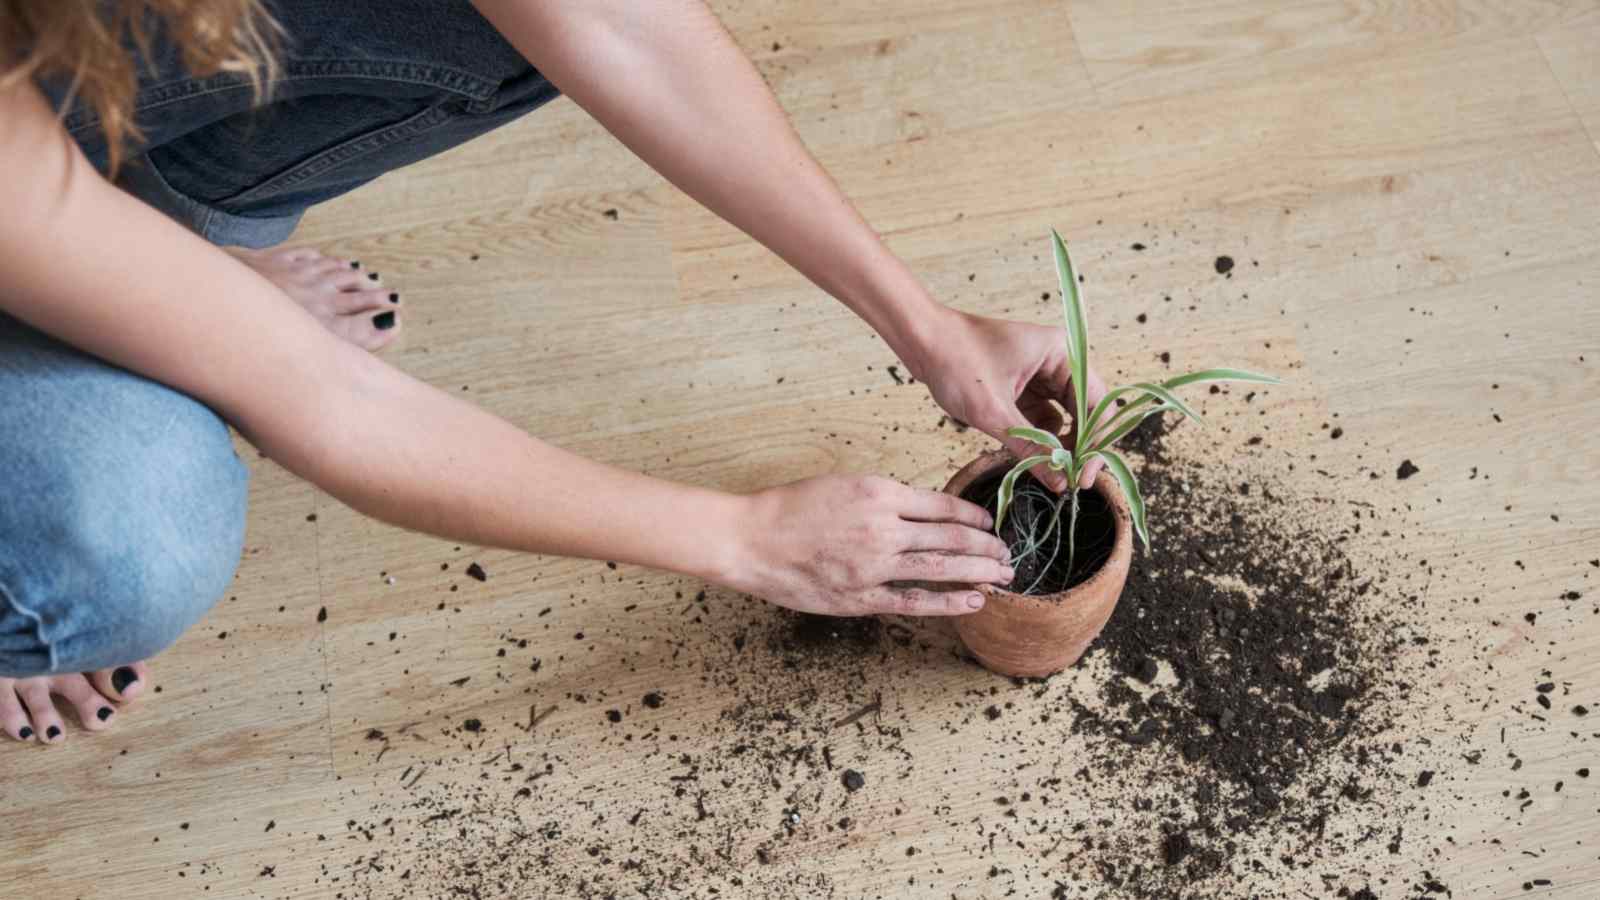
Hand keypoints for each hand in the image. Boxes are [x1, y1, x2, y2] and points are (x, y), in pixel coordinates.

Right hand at [729, 475, 1012, 615]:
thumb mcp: (842, 484)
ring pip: (940, 568)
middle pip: (950, 537)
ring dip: (978, 571)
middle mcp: (882, 528)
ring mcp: (872, 566)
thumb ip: (883, 498)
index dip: (972, 515)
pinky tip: (974, 601)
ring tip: (1004, 574)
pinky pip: (913, 601)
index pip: (941, 504)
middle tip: (1008, 552)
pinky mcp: (860, 597)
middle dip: (985, 545)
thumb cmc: (790, 508)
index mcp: (878, 492)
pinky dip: (948, 602)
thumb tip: (922, 512)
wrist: (750, 538)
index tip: (989, 521)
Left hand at [910, 308, 1107, 491]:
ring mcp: (1041, 376)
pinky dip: (1041, 440)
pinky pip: (1043, 420)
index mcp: (1062, 353)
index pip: (1097, 404)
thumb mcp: (993, 411)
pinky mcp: (1024, 390)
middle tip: (1072, 483)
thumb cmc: (955, 359)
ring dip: (1060, 447)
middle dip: (1080, 449)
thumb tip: (1059, 482)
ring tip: (1053, 476)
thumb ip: (1031, 447)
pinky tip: (1035, 461)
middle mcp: (1059, 362)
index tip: (1084, 477)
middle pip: (1086, 413)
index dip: (1096, 444)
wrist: (919, 341)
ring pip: (1065, 419)